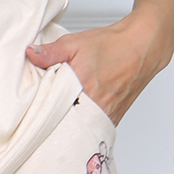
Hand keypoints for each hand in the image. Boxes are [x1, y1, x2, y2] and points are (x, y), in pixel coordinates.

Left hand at [25, 0, 173, 123]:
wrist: (143, 45)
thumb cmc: (113, 45)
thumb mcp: (74, 44)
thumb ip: (50, 52)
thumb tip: (31, 54)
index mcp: (84, 90)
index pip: (55, 114)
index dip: (42, 116)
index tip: (33, 116)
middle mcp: (98, 107)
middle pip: (68, 126)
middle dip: (54, 125)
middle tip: (42, 124)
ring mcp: (108, 115)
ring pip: (82, 130)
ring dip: (70, 126)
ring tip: (58, 124)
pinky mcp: (115, 118)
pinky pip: (95, 128)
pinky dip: (85, 126)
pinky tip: (77, 120)